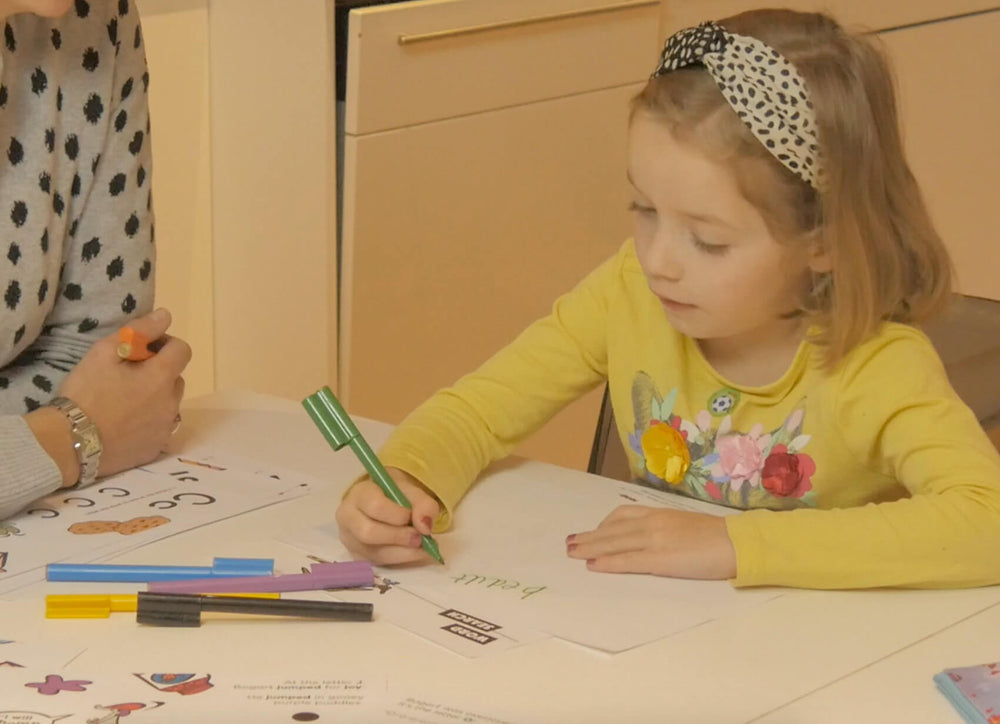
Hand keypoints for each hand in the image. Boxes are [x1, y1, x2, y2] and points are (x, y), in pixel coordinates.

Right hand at [57, 308, 191, 477]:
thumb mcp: (105, 352)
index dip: (165, 344)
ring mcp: (165, 427)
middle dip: (158, 372)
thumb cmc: (86, 392)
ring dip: (156, 396)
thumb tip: (166, 315)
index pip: (182, 350)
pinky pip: (160, 427)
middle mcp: (171, 403)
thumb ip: (140, 331)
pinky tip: (125, 423)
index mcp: (161, 377)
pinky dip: (149, 420)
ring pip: (169, 403)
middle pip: (175, 378)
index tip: (144, 349)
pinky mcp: (156, 447)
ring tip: (125, 400)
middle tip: (128, 376)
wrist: (70, 442)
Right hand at [336, 467, 440, 565]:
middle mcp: (347, 517)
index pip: (375, 506)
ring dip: (403, 552)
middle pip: (369, 533)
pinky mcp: (357, 556)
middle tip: (420, 537)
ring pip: (373, 553)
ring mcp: (350, 539)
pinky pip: (378, 563)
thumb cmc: (396, 495)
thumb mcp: (412, 491)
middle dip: (399, 537)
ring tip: (421, 546)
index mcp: (359, 494)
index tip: (413, 517)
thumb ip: (423, 504)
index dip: (398, 515)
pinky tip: (413, 552)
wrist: (385, 501)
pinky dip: (400, 560)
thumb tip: (425, 527)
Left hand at [565, 505, 736, 579]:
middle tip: (570, 542)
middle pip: (612, 530)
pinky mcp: (659, 559)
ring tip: (573, 553)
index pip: (623, 516)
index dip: (603, 525)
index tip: (591, 531)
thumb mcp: (685, 524)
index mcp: (659, 513)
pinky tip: (593, 566)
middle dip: (589, 537)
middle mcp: (652, 523)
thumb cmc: (718, 536)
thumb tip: (654, 537)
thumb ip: (666, 527)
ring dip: (590, 548)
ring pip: (613, 543)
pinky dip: (607, 563)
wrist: (736, 542)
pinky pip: (626, 561)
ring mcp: (654, 540)